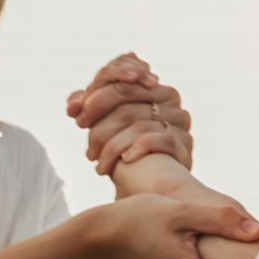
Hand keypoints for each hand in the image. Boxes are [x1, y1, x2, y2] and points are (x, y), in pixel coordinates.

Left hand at [67, 51, 192, 180]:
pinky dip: (135, 149)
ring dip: (110, 142)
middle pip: (126, 93)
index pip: (122, 74)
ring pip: (136, 120)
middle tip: (81, 129)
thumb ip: (86, 106)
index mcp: (151, 84)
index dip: (96, 92)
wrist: (146, 183)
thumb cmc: (122, 146)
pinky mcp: (184, 143)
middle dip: (98, 112)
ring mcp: (179, 119)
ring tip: (95, 159)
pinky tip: (124, 161)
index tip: (77, 116)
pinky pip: (155, 140)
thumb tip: (73, 106)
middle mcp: (169, 96)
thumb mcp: (103, 121)